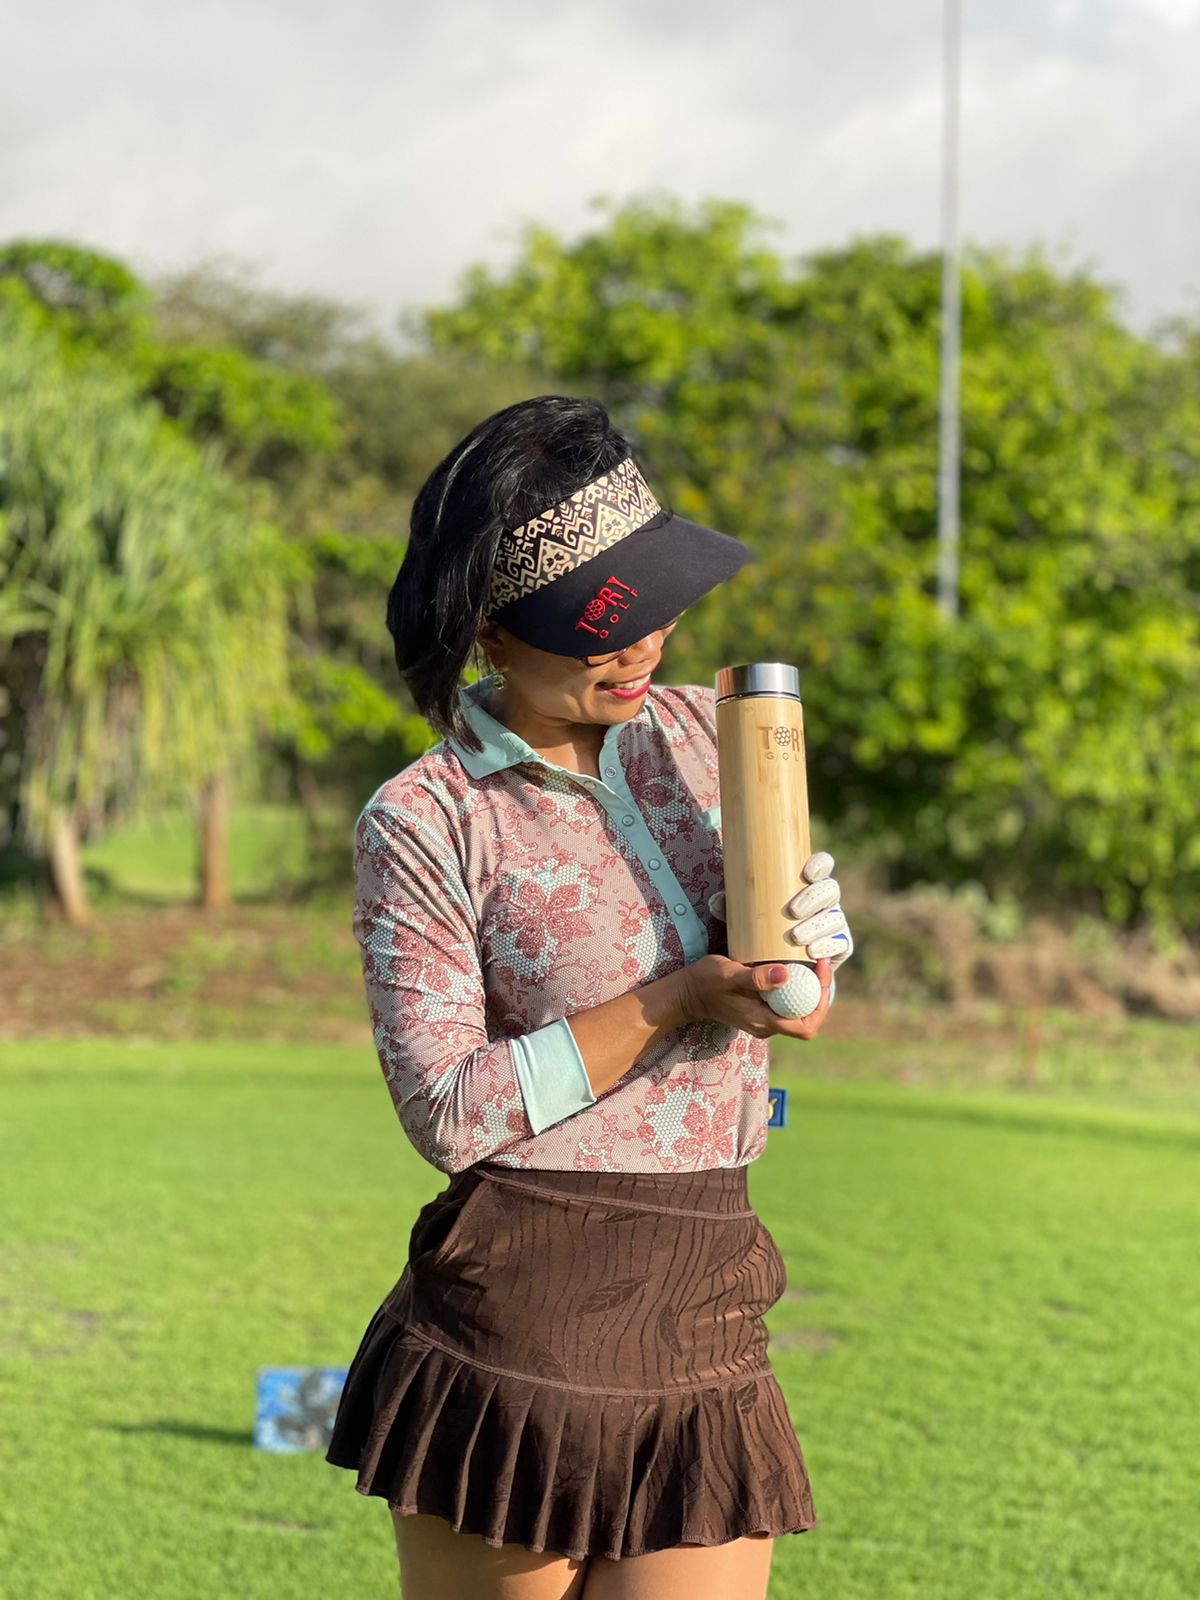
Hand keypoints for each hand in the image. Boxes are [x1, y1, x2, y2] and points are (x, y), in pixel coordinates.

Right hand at [675, 954, 834, 1040]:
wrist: (687, 993)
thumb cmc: (705, 982)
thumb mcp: (729, 974)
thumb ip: (757, 977)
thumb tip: (786, 974)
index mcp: (763, 1022)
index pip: (806, 1026)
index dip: (821, 1003)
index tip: (821, 972)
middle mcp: (767, 1026)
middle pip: (808, 1018)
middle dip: (820, 992)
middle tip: (822, 962)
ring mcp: (765, 1020)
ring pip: (800, 1011)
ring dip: (811, 989)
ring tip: (813, 962)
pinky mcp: (762, 1011)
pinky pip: (788, 1003)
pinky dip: (798, 987)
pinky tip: (797, 967)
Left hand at [708, 850, 853, 975]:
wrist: (773, 961)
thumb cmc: (758, 927)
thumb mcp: (743, 914)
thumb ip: (730, 907)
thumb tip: (715, 902)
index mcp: (807, 883)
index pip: (822, 865)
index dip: (820, 865)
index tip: (806, 871)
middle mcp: (825, 900)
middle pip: (830, 890)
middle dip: (814, 899)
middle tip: (792, 911)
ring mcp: (833, 922)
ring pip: (834, 918)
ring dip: (817, 926)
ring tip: (796, 937)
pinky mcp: (839, 946)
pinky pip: (842, 944)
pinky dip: (829, 947)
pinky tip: (814, 951)